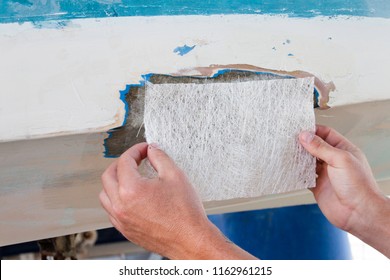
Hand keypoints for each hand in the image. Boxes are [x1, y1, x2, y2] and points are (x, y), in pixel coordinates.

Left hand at [99, 143, 254, 258]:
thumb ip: (160, 157)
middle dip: (121, 164)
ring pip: (105, 195)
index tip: (145, 149)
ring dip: (115, 182)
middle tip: (136, 159)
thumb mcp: (175, 176)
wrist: (191, 240)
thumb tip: (152, 149)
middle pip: (108, 176)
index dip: (135, 151)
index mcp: (131, 190)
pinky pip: (111, 211)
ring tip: (131, 177)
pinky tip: (132, 197)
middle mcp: (121, 206)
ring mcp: (121, 220)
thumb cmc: (185, 212)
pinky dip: (117, 199)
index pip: (124, 162)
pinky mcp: (125, 231)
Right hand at [299, 125, 389, 256]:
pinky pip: (304, 177)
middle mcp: (334, 161)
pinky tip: (291, 170)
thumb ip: (321, 147)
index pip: (326, 134)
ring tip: (288, 152)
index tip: (299, 129)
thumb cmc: (359, 187)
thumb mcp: (340, 160)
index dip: (313, 130)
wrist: (359, 213)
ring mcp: (326, 174)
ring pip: (308, 161)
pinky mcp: (318, 186)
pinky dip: (297, 174)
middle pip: (315, 147)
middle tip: (289, 140)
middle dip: (303, 143)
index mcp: (343, 150)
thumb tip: (305, 136)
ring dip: (299, 158)